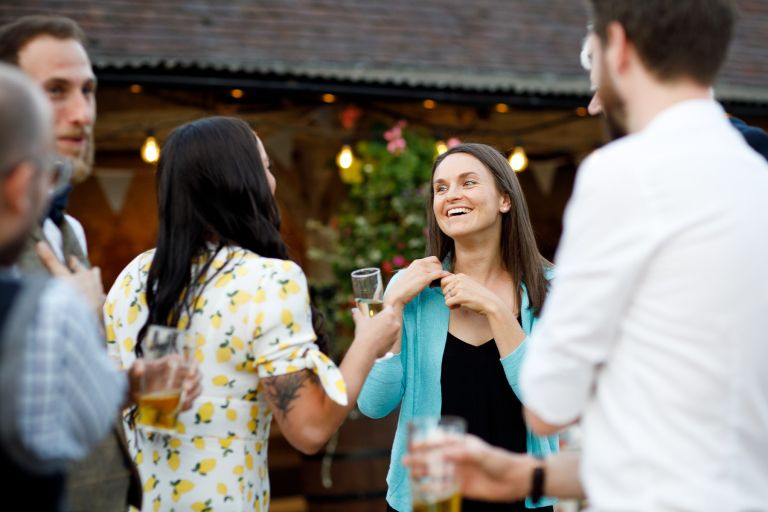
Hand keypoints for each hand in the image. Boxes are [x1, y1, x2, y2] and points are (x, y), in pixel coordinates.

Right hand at [36, 241, 104, 318]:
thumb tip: (40, 243)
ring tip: (98, 287)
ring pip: (99, 289)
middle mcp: (94, 285)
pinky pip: (102, 304)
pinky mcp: (103, 310)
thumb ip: (50, 261)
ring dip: (96, 287)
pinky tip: (101, 304)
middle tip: (93, 270)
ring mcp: (99, 298)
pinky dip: (100, 302)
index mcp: (84, 275)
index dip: (73, 262)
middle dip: (90, 273)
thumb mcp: (58, 276)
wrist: (86, 319)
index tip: (72, 258)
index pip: (77, 265)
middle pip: (92, 276)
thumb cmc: (72, 296)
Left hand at [126, 356, 201, 410]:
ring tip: (184, 400)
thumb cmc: (137, 378)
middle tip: (185, 389)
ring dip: (193, 394)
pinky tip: (179, 408)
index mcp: (175, 363)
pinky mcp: (181, 398)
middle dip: (194, 382)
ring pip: (197, 388)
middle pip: (197, 375)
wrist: (134, 393)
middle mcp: (182, 373)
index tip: (189, 374)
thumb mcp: (134, 371)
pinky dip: (187, 405)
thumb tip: (139, 368)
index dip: (193, 367)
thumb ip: (136, 368)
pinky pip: (190, 401)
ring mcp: (183, 386)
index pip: (190, 361)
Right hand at [351, 305, 401, 357]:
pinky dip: (386, 337)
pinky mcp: (394, 343)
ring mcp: (396, 334)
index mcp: (389, 314)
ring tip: (377, 330)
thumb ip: (357, 313)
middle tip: (377, 320)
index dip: (383, 307)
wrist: (367, 349)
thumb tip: (354, 310)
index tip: (379, 309)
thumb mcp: (360, 321)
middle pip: (392, 317)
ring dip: (387, 328)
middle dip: (385, 318)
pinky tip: (377, 339)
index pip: (388, 307)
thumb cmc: (364, 332)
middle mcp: (395, 323)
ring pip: (392, 328)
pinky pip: (391, 337)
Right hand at [384, 256, 450, 308]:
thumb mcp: (411, 275)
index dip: (437, 266)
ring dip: (441, 276)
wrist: (396, 295)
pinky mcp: (426, 278)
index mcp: (416, 262)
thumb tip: (426, 275)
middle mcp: (420, 263)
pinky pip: (441, 274)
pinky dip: (445, 276)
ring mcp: (423, 270)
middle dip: (440, 271)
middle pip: (438, 263)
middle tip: (436, 281)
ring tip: (436, 285)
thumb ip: (418, 272)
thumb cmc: (403, 288)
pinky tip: (444, 283)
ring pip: (440, 269)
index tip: (436, 275)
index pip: (434, 259)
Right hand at [404, 433, 534, 502]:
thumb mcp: (483, 454)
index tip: (413, 443)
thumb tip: (445, 454)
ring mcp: (459, 472)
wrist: (516, 481)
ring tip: (409, 473)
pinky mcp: (462, 487)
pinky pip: (444, 487)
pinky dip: (433, 489)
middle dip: (419, 457)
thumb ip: (465, 453)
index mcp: (463, 443)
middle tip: (405, 459)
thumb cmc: (501, 461)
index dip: (426, 441)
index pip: (440, 440)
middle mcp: (458, 457)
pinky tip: (422, 490)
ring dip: (423, 472)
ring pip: (436, 472)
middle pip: (434, 456)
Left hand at [441, 273, 505, 315]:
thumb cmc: (478, 296)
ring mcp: (459, 287)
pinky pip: (447, 303)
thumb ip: (456, 283)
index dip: (448, 290)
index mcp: (460, 276)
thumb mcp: (467, 285)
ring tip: (463, 302)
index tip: (456, 294)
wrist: (490, 303)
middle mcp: (459, 279)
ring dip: (452, 302)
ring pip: (445, 297)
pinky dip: (453, 307)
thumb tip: (441, 284)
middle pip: (443, 290)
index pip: (443, 281)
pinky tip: (461, 306)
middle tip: (461, 299)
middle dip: (450, 297)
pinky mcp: (460, 296)